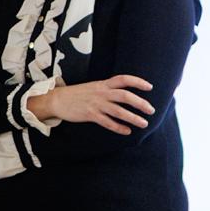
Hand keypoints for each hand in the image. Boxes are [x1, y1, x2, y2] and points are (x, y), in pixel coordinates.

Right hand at [31, 74, 154, 134]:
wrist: (57, 99)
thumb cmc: (77, 94)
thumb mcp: (93, 87)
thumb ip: (108, 89)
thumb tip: (124, 95)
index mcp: (103, 84)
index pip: (123, 79)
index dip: (138, 82)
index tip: (150, 87)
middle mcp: (101, 93)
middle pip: (125, 96)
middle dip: (140, 103)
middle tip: (151, 110)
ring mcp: (96, 104)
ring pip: (119, 111)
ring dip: (133, 118)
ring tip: (144, 123)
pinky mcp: (90, 115)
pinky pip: (108, 122)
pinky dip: (119, 127)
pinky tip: (127, 131)